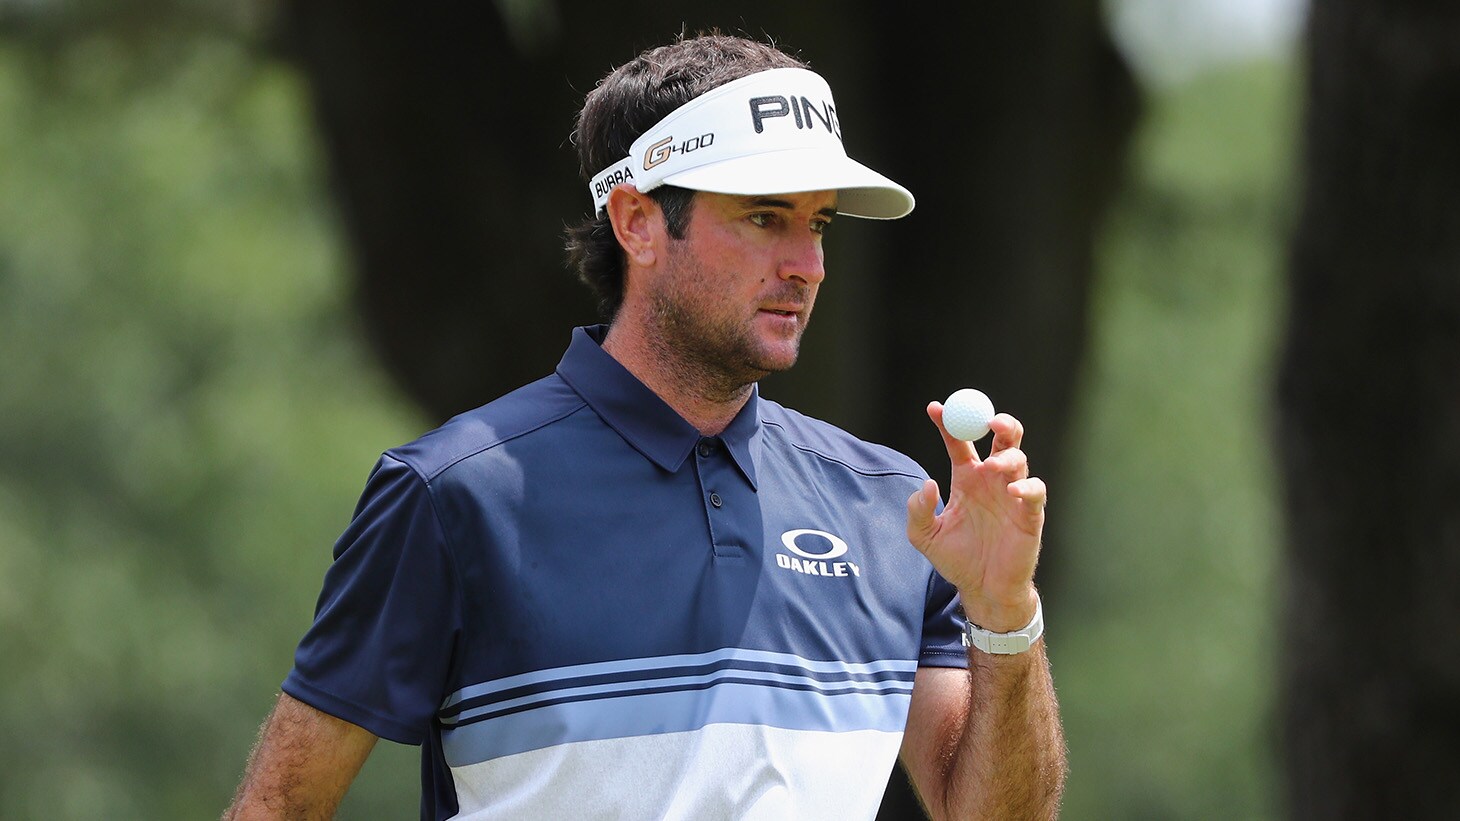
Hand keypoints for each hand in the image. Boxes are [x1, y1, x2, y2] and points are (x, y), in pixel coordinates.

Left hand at [906, 403, 1046, 630]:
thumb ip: (917, 510)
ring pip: (1019, 459)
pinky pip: (1035, 491)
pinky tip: (1013, 491)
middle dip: (998, 422)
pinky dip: (1027, 486)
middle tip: (987, 420)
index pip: (959, 442)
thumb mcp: (924, 536)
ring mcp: (1013, 495)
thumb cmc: (956, 560)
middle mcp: (991, 481)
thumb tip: (927, 483)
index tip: (934, 408)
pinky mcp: (1030, 514)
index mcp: (967, 479)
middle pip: (1003, 439)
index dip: (948, 423)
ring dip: (1007, 456)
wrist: (983, 590)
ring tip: (992, 466)